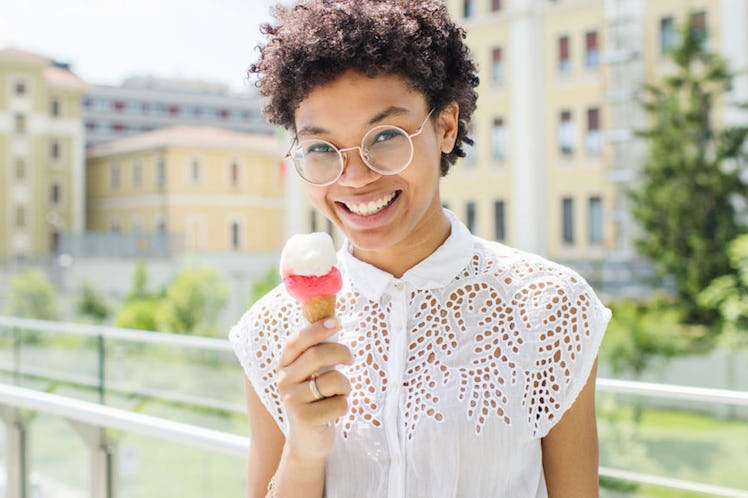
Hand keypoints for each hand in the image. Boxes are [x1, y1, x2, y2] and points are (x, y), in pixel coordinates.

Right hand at [276, 317, 352, 459]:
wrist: (307, 440)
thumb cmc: (315, 398)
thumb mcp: (311, 374)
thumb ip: (318, 351)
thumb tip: (333, 319)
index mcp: (284, 365)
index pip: (296, 341)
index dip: (316, 329)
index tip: (336, 322)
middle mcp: (283, 381)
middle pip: (316, 356)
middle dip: (341, 352)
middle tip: (350, 358)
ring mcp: (293, 401)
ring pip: (333, 380)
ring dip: (345, 386)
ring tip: (339, 393)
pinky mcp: (306, 419)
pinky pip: (339, 403)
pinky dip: (344, 406)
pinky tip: (333, 412)